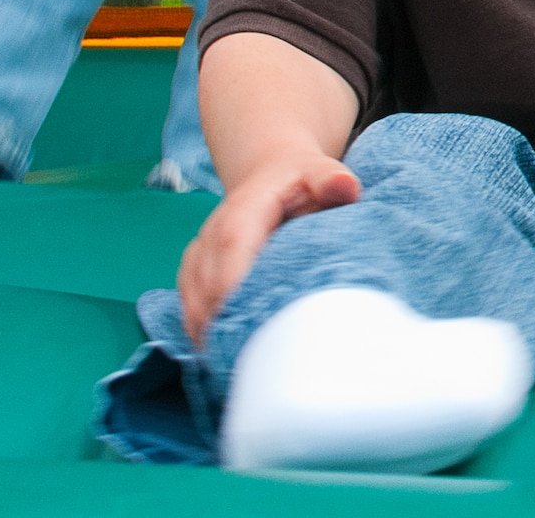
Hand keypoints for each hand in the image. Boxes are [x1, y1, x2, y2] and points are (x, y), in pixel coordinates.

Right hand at [177, 146, 361, 346]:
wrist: (273, 172)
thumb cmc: (302, 179)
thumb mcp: (320, 172)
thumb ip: (331, 179)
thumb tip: (345, 186)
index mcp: (246, 207)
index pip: (232, 242)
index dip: (233, 281)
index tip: (243, 318)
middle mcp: (215, 229)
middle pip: (208, 278)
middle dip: (223, 318)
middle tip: (251, 358)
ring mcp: (201, 249)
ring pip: (193, 295)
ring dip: (209, 329)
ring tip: (237, 362)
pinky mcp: (195, 268)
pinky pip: (189, 301)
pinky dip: (200, 327)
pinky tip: (218, 352)